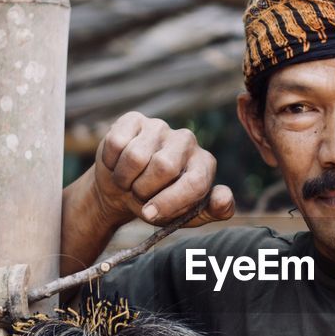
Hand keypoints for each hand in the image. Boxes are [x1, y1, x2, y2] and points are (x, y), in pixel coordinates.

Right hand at [92, 111, 234, 227]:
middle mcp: (187, 141)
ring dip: (124, 179)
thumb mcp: (187, 216)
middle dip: (143, 190)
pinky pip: (117, 143)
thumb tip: (223, 198)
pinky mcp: (134, 119)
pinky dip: (111, 163)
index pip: (194, 183)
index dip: (168, 202)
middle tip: (138, 196)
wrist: (123, 189)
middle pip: (163, 167)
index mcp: (204, 165)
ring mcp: (161, 127)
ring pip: (135, 157)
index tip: (149, 214)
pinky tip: (117, 165)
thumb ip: (214, 210)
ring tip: (127, 183)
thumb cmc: (159, 204)